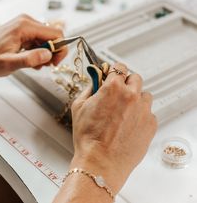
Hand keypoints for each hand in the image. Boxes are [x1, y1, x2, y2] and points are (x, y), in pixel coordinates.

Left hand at [0, 14, 66, 75]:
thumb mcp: (8, 63)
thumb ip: (29, 59)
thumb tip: (48, 55)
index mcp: (26, 26)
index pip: (56, 33)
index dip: (60, 49)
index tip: (54, 63)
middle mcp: (27, 21)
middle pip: (53, 35)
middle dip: (52, 52)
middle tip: (43, 66)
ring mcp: (26, 24)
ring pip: (47, 38)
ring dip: (45, 52)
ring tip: (34, 64)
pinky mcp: (24, 29)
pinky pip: (39, 39)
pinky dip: (39, 50)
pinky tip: (30, 58)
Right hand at [70, 63, 156, 193]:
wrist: (100, 163)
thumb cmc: (88, 138)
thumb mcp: (79, 107)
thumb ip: (89, 89)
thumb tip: (94, 81)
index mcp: (113, 87)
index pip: (119, 67)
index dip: (115, 72)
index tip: (114, 75)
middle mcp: (131, 95)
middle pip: (135, 78)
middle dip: (127, 83)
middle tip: (119, 94)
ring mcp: (143, 110)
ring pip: (145, 95)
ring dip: (136, 99)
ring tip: (125, 112)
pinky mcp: (151, 124)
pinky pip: (149, 113)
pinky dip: (141, 116)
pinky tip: (130, 126)